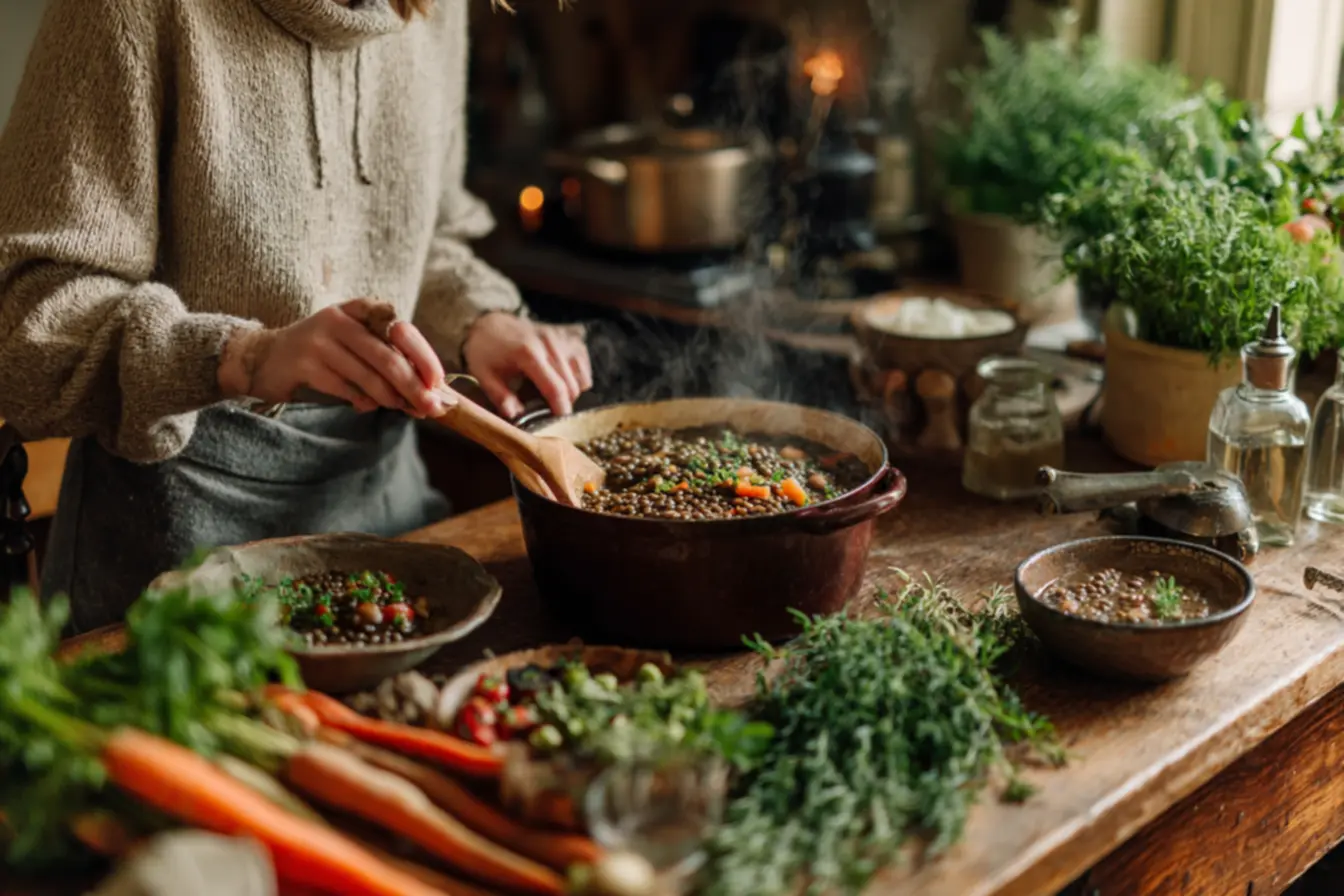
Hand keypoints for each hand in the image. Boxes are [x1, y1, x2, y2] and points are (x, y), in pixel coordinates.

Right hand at [218, 299, 448, 415]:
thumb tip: (427, 389)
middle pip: (388, 358)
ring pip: (368, 376)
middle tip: (432, 408)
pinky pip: (345, 388)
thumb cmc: (324, 354)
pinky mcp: (304, 363)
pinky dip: (362, 400)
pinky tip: (368, 405)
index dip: (422, 355)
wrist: (265, 357)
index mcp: (358, 310)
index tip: (438, 380)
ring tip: (404, 409)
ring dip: (391, 398)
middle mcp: (339, 320)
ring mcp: (319, 340)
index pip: (399, 329)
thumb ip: (386, 357)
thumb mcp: (355, 343)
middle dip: (413, 387)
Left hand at [463, 313, 591, 417]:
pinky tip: (561, 378)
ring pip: (581, 375)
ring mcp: (561, 338)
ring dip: (572, 390)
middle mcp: (549, 343)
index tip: (560, 422)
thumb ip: (500, 397)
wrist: (491, 323)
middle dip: (564, 402)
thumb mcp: (483, 375)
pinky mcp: (567, 336)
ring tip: (552, 393)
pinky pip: (583, 363)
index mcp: (528, 353)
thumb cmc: (486, 351)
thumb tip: (515, 415)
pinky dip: (577, 375)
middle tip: (547, 409)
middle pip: (571, 384)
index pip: (555, 387)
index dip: (561, 408)